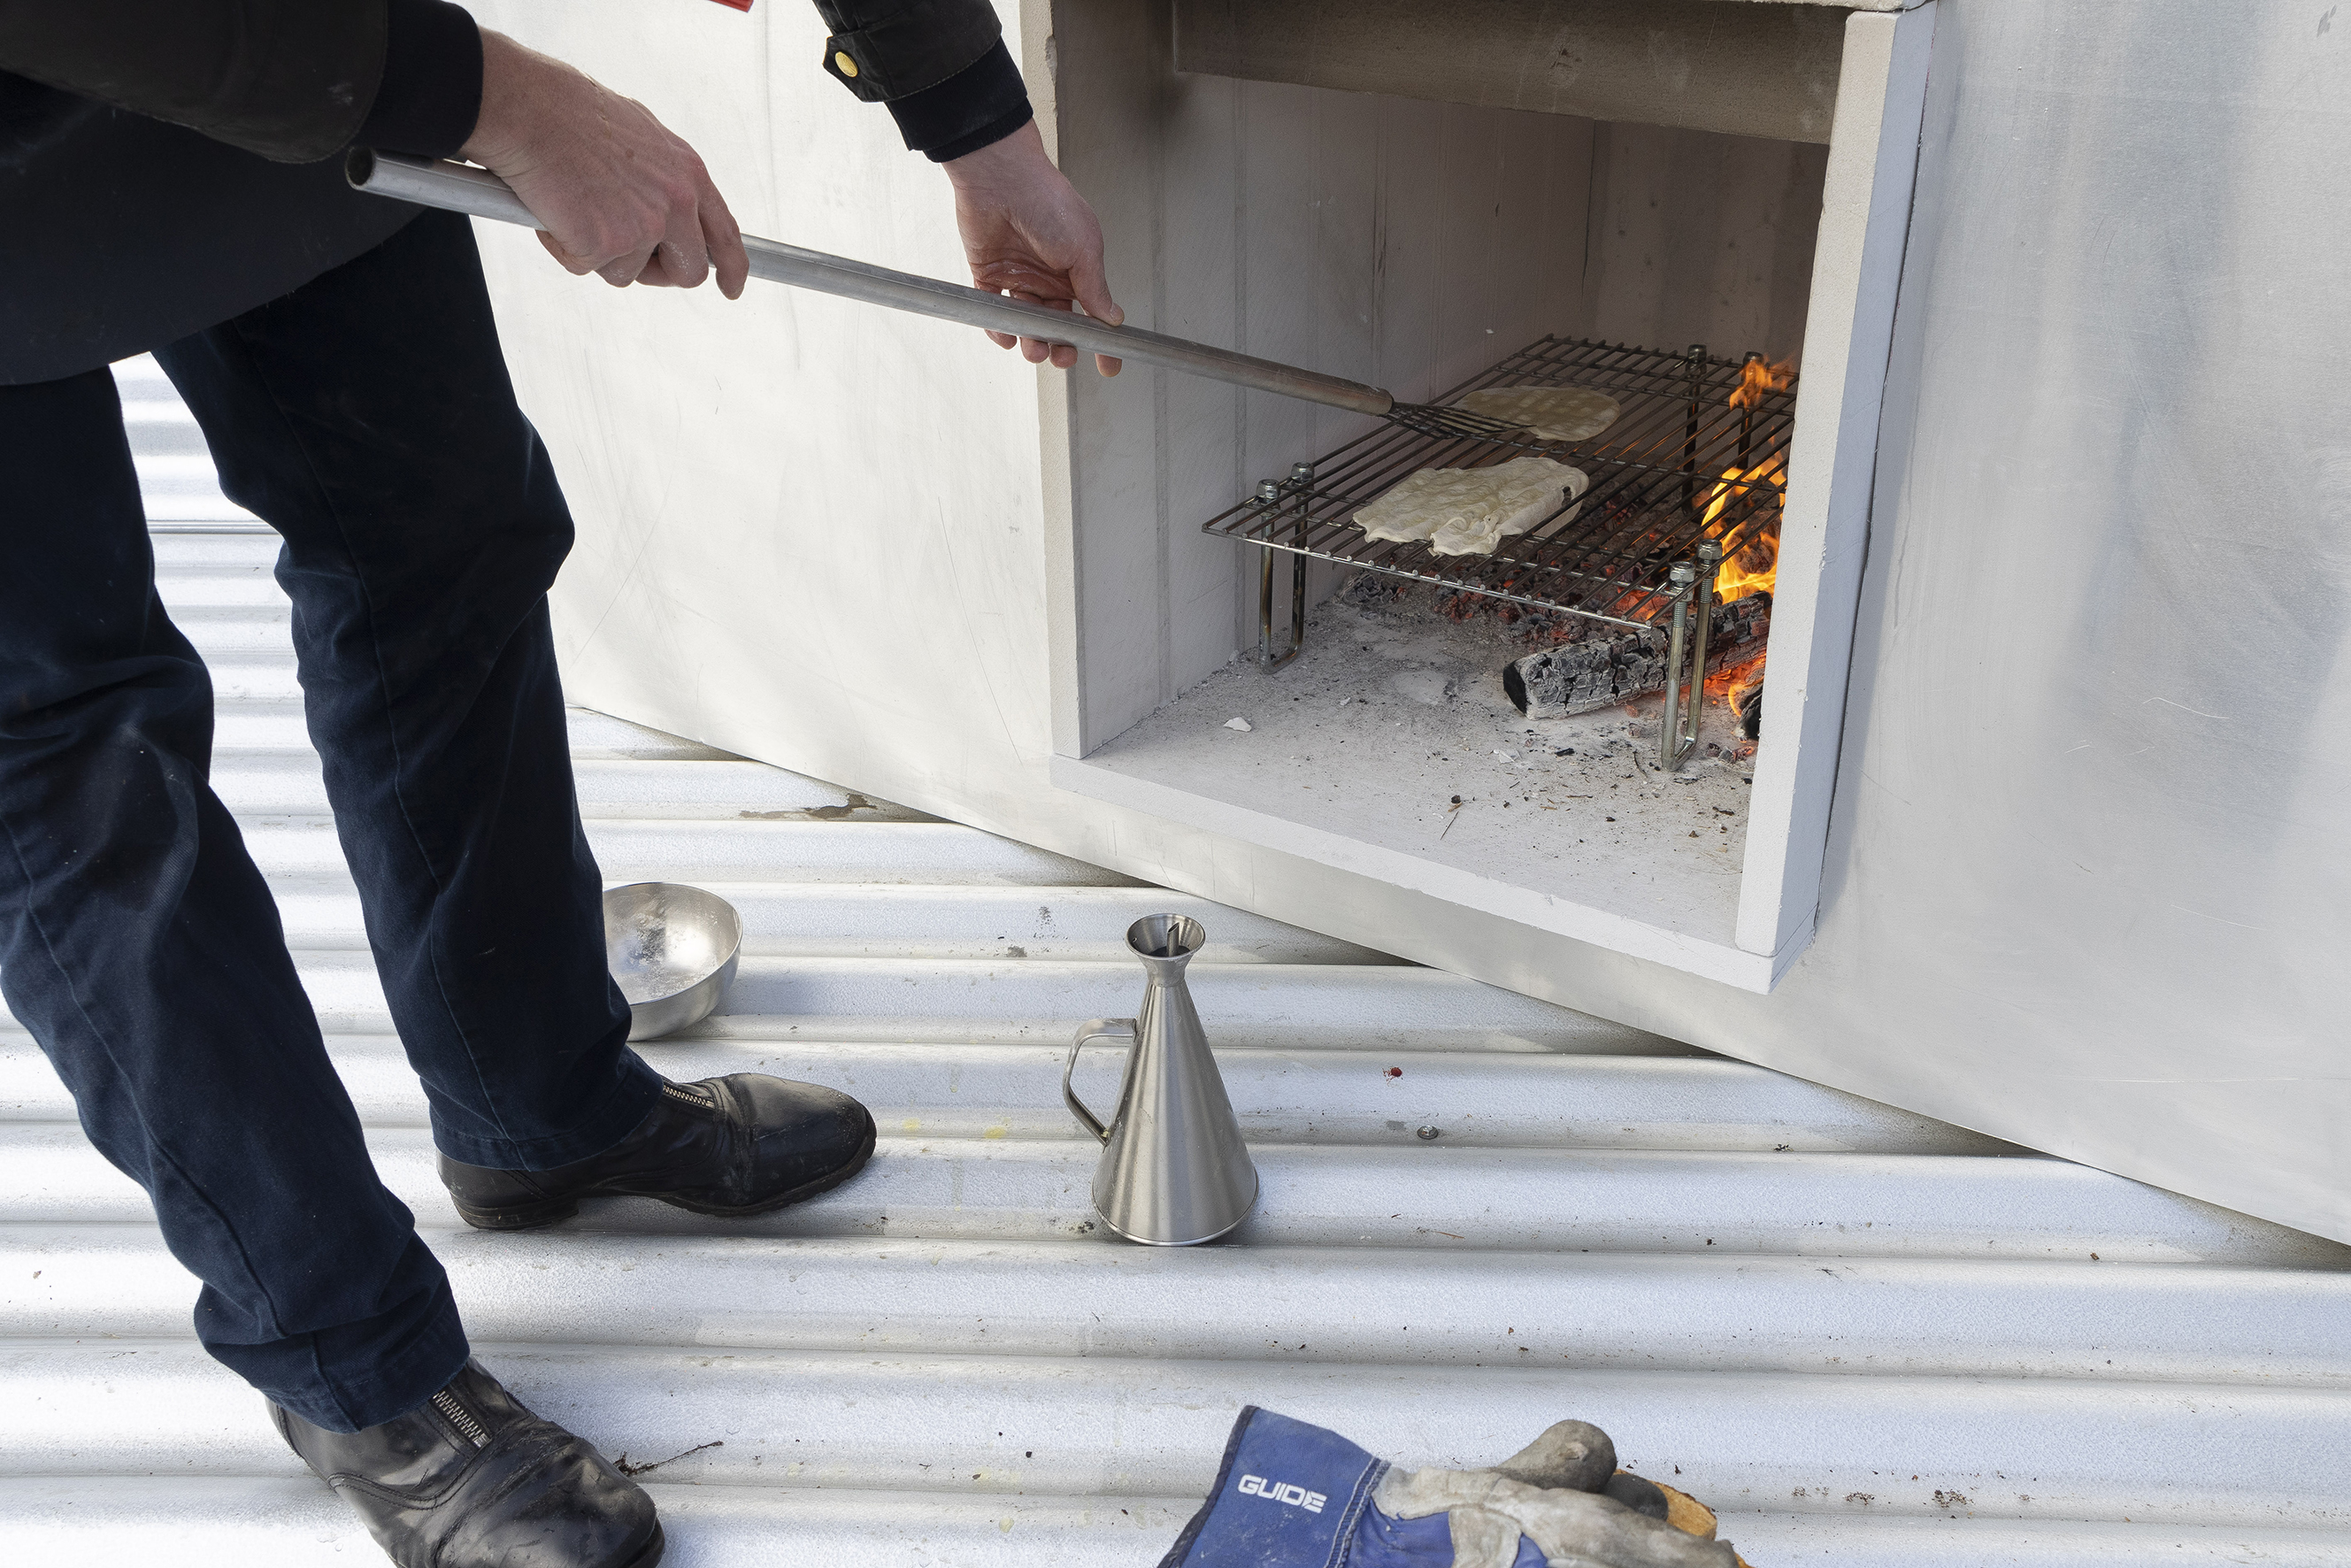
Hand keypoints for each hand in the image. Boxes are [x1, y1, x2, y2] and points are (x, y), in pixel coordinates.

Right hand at [459, 29, 748, 297]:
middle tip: (620, 254)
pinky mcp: (607, 244)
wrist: (526, 106)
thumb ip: (659, 178)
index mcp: (688, 172)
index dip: (731, 268)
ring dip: (597, 254)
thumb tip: (658, 209)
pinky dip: (563, 247)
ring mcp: (645, 225)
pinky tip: (553, 209)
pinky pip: (584, 266)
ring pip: (627, 273)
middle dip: (657, 273)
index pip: (725, 234)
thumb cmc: (566, 112)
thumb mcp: (637, 135)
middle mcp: (677, 201)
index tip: (730, 288)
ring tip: (573, 206)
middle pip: (688, 272)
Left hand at [943, 122, 1122, 374]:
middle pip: (1059, 325)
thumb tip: (1112, 317)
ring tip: (1035, 347)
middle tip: (1062, 355)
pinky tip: (1007, 334)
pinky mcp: (989, 275)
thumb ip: (1095, 289)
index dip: (1101, 341)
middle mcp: (1048, 275)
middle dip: (1061, 346)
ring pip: (1028, 324)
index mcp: (1077, 269)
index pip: (1093, 313)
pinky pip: (995, 312)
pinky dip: (1000, 329)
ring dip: (1032, 341)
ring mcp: (1019, 277)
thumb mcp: (1084, 248)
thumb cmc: (1047, 201)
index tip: (1109, 365)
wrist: (1002, 179)